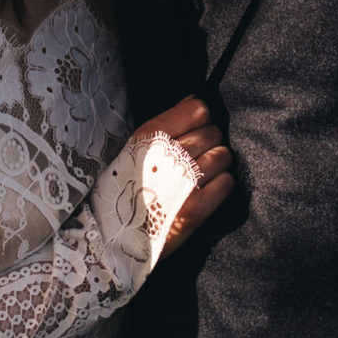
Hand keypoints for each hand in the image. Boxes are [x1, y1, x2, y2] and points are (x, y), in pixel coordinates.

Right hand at [133, 95, 233, 251]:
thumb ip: (165, 124)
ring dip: (217, 163)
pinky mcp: (196, 210)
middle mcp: (169, 156)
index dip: (199, 119)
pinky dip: (221, 184)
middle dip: (209, 142)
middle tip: (197, 156)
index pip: (198, 110)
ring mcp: (184, 183)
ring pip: (223, 156)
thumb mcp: (133, 149)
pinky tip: (207, 190)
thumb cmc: (122, 189)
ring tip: (202, 174)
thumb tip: (194, 100)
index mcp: (150, 137)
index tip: (193, 131)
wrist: (111, 236)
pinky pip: (226, 183)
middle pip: (213, 133)